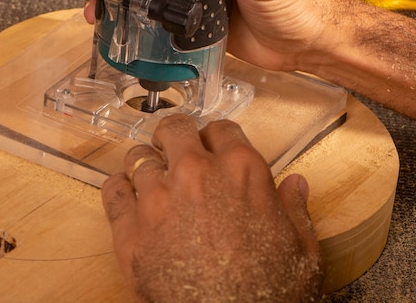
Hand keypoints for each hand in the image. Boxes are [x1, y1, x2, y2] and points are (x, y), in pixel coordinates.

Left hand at [101, 115, 323, 301]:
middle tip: (175, 149)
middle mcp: (195, 173)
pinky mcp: (130, 230)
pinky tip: (127, 194)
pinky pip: (113, 190)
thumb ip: (295, 210)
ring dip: (147, 163)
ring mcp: (158, 199)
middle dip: (175, 135)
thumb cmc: (272, 293)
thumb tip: (295, 183)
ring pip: (139, 156)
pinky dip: (119, 187)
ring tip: (152, 177)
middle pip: (175, 129)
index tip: (212, 146)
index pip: (221, 129)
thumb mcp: (302, 251)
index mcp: (241, 170)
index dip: (216, 136)